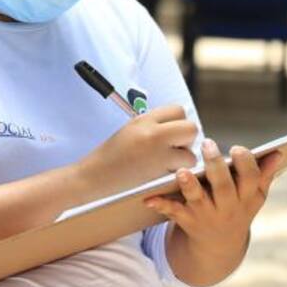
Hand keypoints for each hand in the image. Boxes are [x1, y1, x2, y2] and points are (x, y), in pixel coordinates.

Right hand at [76, 105, 197, 201]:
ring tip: (167, 165)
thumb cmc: (112, 155)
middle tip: (175, 149)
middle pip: (191, 128)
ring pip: (191, 155)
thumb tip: (177, 126)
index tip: (172, 133)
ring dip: (184, 162)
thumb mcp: (131, 130)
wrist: (95, 177)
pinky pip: (181, 173)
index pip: (178, 110)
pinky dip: (176, 176)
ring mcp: (157, 154)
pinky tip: (162, 176)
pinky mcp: (158, 174)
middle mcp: (153, 133)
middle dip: (187, 140)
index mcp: (144, 119)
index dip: (179, 122)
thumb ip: (154, 125)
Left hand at [146, 139, 281, 257]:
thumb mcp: (254, 196)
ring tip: (182, 172)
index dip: (246, 164)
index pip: (251, 178)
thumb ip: (264, 174)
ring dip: (190, 186)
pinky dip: (161, 205)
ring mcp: (208, 216)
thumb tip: (278, 153)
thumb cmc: (237, 208)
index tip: (237, 148)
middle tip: (208, 144)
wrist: (219, 248)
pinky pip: (173, 213)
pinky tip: (149, 198)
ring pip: (198, 200)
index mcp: (248, 197)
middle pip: (224, 187)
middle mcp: (229, 208)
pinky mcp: (187, 222)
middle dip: (217, 166)